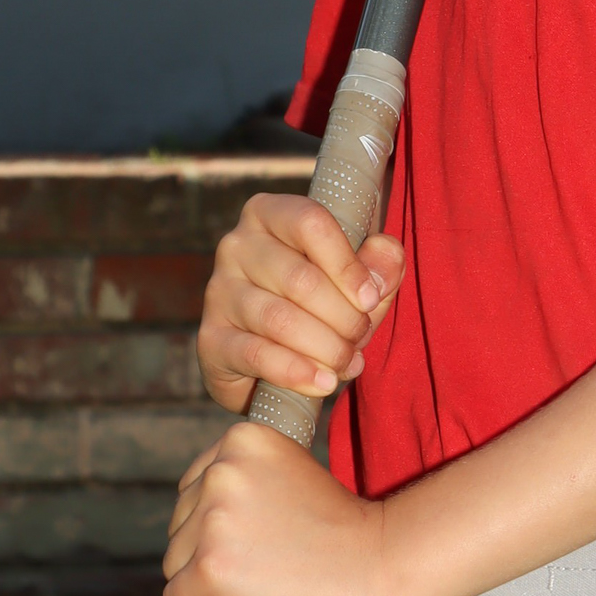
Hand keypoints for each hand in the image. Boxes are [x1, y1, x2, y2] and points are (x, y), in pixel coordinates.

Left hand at [162, 417, 396, 595]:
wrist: (382, 565)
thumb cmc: (346, 532)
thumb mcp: (292, 479)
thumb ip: (250, 485)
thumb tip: (204, 521)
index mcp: (243, 439)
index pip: (195, 488)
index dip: (217, 523)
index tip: (252, 543)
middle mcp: (222, 471)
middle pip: (182, 525)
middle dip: (209, 552)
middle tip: (260, 571)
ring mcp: (214, 519)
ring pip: (177, 563)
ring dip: (205, 584)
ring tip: (257, 591)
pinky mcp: (211, 567)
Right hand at [196, 193, 404, 415]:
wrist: (274, 359)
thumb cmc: (324, 302)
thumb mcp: (359, 278)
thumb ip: (380, 263)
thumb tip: (384, 260)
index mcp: (270, 214)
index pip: (309, 223)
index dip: (346, 264)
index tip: (370, 299)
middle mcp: (236, 245)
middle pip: (299, 278)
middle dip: (342, 316)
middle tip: (361, 338)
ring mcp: (219, 291)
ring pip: (279, 319)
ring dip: (325, 347)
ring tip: (347, 362)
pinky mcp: (211, 338)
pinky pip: (257, 354)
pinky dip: (297, 371)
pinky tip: (323, 382)